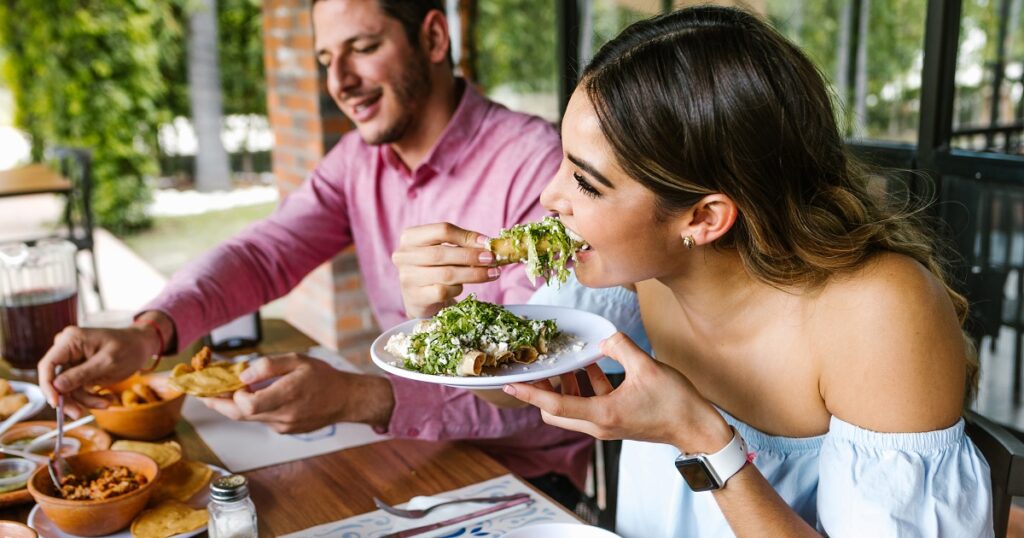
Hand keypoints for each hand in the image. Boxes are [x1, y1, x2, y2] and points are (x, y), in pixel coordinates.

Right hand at [37, 326, 154, 417]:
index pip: (48, 365)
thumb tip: (57, 386)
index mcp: (70, 340)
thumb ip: (82, 374)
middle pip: (55, 380)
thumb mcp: (108, 362)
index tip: (55, 404)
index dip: (47, 386)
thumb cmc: (129, 348)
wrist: (141, 346)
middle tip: (79, 414)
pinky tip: (107, 398)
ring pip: (67, 389)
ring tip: (107, 402)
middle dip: (69, 398)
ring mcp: (72, 360)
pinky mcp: (78, 371)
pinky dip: (90, 397)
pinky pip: (77, 390)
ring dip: (85, 400)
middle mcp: (66, 349)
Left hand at [199, 353, 394, 433]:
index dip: (232, 394)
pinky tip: (252, 396)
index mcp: (287, 395)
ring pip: (249, 418)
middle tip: (202, 393)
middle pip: (240, 415)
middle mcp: (283, 415)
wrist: (345, 399)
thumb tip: (242, 375)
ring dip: (234, 405)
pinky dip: (252, 409)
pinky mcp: (285, 430)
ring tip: (223, 391)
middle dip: (219, 404)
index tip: (229, 381)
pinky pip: (261, 420)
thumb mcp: (298, 360)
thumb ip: (269, 366)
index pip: (247, 404)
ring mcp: (283, 426)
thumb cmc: (323, 377)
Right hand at [392, 222, 499, 318]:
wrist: (420, 299)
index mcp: (410, 237)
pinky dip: (457, 289)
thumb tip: (488, 243)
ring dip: (473, 274)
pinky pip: (443, 291)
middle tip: (492, 259)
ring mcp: (407, 278)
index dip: (467, 236)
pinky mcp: (415, 297)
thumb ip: (461, 244)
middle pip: (442, 252)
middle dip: (471, 256)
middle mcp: (404, 256)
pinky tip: (462, 288)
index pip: (441, 230)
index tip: (487, 243)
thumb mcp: (444, 251)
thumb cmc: (435, 269)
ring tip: (492, 274)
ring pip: (446, 274)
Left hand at [502, 332, 731, 452]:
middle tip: (540, 365)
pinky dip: (585, 386)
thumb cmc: (675, 403)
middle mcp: (599, 424)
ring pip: (571, 408)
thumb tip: (603, 338)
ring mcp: (606, 424)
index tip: (510, 383)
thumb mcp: (646, 367)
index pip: (555, 405)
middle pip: (555, 411)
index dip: (530, 392)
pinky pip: (589, 403)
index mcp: (602, 415)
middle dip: (544, 389)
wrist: (697, 429)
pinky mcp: (615, 420)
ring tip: (567, 360)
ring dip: (565, 386)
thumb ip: (620, 347)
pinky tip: (591, 365)